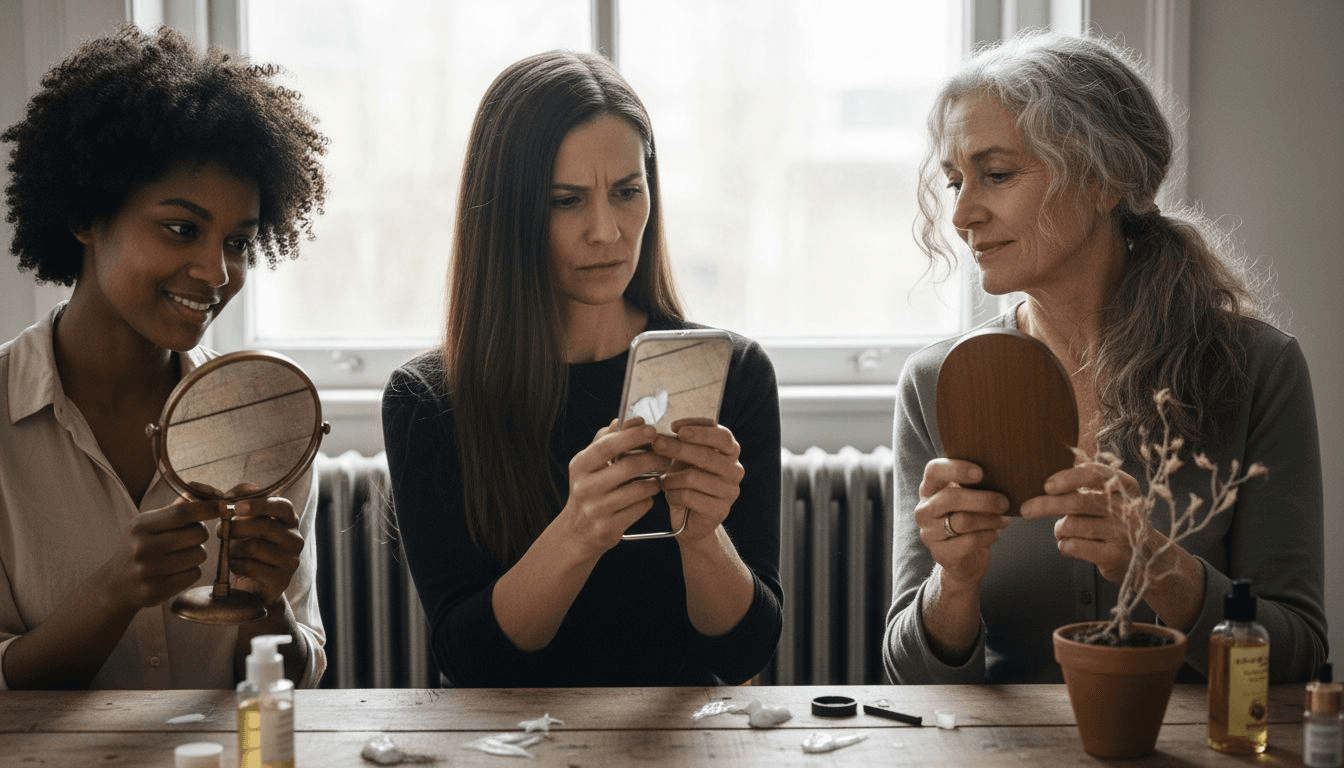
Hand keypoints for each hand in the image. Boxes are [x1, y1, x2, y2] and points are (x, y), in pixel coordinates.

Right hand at [101, 496, 218, 610]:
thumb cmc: (140, 546)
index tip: (223, 506)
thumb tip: (211, 492)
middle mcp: (143, 547)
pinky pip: (194, 575)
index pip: (182, 513)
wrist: (116, 584)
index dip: (207, 508)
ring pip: (199, 555)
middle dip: (201, 533)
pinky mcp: (157, 591)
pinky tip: (175, 571)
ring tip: (179, 555)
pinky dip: (191, 571)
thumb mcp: (149, 523)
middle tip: (189, 538)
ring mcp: (149, 571)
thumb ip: (179, 506)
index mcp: (141, 525)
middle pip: (198, 534)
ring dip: (196, 554)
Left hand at [227, 492, 303, 605]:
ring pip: (255, 547)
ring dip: (234, 549)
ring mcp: (291, 560)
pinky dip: (236, 565)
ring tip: (232, 552)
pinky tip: (237, 566)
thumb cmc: (248, 548)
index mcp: (289, 520)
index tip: (236, 506)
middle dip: (236, 527)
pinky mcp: (281, 580)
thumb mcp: (244, 523)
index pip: (282, 506)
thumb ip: (235, 503)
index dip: (259, 504)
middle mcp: (295, 539)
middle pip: (265, 526)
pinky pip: (251, 567)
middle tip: (219, 530)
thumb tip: (220, 492)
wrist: (255, 586)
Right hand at [559, 418, 666, 556]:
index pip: (608, 445)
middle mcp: (584, 487)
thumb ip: (606, 440)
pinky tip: (646, 498)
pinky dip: (648, 500)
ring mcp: (595, 509)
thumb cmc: (589, 490)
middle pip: (629, 466)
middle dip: (654, 458)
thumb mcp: (589, 465)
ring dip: (654, 482)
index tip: (652, 430)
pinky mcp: (608, 528)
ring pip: (639, 489)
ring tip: (657, 479)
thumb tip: (628, 420)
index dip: (632, 436)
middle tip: (668, 456)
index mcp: (580, 466)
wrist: (576, 532)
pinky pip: (640, 508)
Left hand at [651, 419, 744, 541]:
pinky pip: (688, 496)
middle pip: (707, 454)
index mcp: (730, 453)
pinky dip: (673, 495)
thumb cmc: (686, 485)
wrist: (690, 522)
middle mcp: (735, 470)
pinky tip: (672, 497)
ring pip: (693, 477)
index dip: (699, 429)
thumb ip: (679, 446)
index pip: (722, 435)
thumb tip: (659, 436)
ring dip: (671, 478)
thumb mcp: (683, 460)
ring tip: (664, 481)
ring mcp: (730, 491)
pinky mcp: (719, 510)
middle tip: (657, 444)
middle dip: (678, 448)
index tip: (675, 427)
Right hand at [914, 458, 1009, 589]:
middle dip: (983, 499)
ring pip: (962, 521)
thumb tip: (1002, 474)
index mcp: (930, 489)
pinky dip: (987, 536)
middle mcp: (924, 510)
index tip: (981, 473)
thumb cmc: (971, 518)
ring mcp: (929, 533)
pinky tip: (995, 534)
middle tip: (1004, 502)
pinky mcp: (940, 553)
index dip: (956, 469)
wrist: (966, 558)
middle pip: (950, 498)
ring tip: (1003, 520)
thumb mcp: (971, 498)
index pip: (934, 471)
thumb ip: (977, 485)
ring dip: (989, 520)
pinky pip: (968, 542)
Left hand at [1020, 462, 1143, 583]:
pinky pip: (1074, 546)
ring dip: (1059, 529)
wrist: (1147, 558)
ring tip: (1063, 531)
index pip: (1094, 474)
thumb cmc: (1115, 522)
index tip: (1047, 485)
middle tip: (1026, 510)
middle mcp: (1126, 507)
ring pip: (1072, 525)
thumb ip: (1085, 487)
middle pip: (1078, 501)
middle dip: (1046, 505)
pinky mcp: (1115, 554)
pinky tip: (1070, 546)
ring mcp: (1122, 531)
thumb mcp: (1110, 499)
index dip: (1068, 478)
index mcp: (1125, 485)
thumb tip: (1043, 484)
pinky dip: (1064, 545)